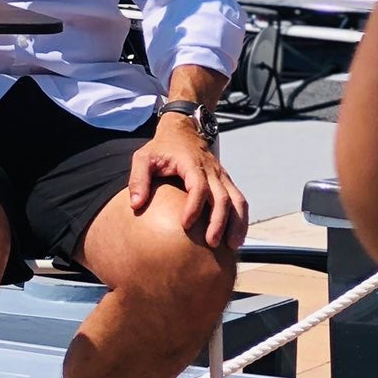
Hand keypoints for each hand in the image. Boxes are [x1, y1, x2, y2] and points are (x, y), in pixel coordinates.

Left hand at [129, 117, 248, 248]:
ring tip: (231, 246)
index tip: (184, 225)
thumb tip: (135, 205)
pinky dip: (241, 220)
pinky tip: (236, 238)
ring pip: (237, 201)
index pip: (198, 187)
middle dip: (218, 222)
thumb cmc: (160, 148)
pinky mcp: (226, 182)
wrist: (182, 131)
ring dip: (236, 224)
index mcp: (192, 164)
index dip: (194, 206)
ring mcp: (222, 176)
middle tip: (211, 243)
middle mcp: (212, 171)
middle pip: (222, 198)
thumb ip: (138, 179)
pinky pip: (240, 201)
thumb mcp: (143, 158)